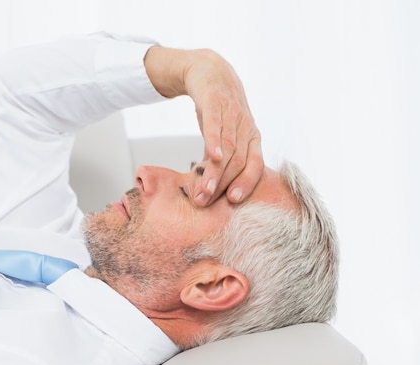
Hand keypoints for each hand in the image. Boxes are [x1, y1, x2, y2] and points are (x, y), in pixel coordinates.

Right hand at [145, 47, 263, 205]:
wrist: (209, 70)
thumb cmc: (217, 108)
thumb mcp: (223, 134)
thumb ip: (220, 159)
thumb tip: (210, 187)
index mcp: (252, 137)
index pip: (254, 166)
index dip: (246, 184)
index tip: (232, 201)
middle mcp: (246, 126)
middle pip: (238, 162)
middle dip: (222, 185)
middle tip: (204, 201)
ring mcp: (232, 113)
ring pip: (227, 148)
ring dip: (215, 172)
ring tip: (201, 190)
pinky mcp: (215, 101)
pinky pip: (216, 124)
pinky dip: (215, 141)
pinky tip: (212, 156)